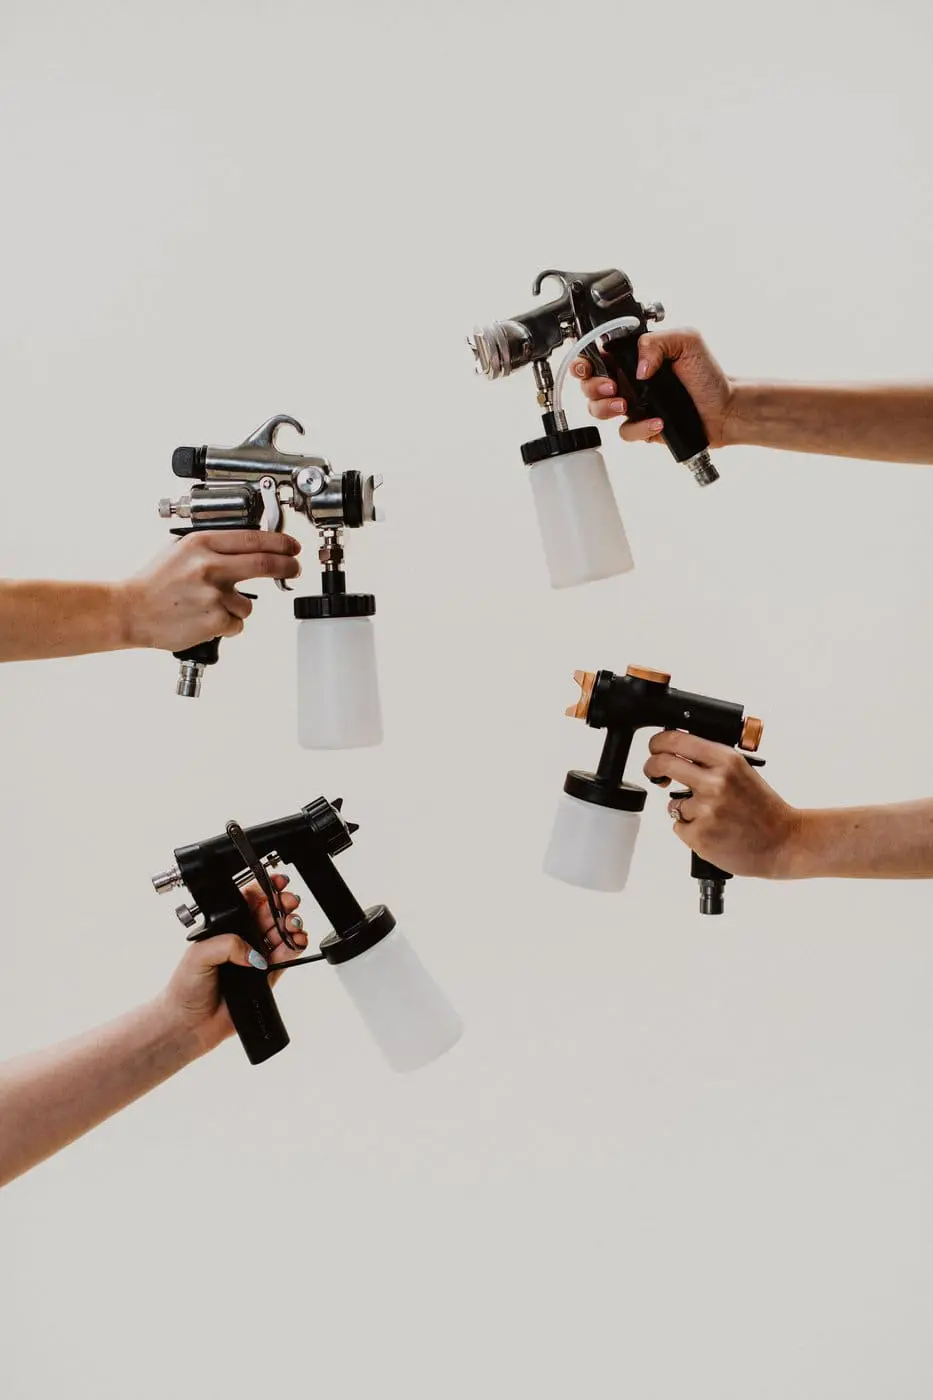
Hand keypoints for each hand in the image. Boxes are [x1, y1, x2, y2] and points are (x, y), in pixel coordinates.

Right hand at [117, 530, 301, 650]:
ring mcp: (213, 595)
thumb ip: (214, 546)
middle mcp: (210, 566)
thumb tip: (251, 544)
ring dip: (237, 606)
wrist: (130, 610)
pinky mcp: (215, 620)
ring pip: (248, 602)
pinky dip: (226, 624)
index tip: (292, 546)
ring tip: (207, 605)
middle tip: (294, 568)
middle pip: (266, 563)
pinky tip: (203, 618)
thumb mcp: (181, 550)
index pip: (254, 539)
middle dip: (287, 565)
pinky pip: (237, 623)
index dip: (281, 543)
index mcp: (201, 543)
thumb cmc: (154, 582)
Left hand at [156, 874, 307, 1056]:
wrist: (189, 1023)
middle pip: (271, 913)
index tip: (278, 883)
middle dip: (284, 903)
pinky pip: (287, 957)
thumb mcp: (199, 954)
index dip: (265, 889)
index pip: (250, 901)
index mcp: (226, 928)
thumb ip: (227, 944)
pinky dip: (295, 947)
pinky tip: (295, 942)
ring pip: (282, 933)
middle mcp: (243, 939)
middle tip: (289, 903)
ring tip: (292, 925)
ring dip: (292, 924)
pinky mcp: (268, 977)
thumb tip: (253, 952)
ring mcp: (256, 957)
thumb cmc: (185, 987)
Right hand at [572, 329, 736, 449]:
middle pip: (589, 386)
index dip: (584, 362)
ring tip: (626, 406)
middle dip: (593, 387)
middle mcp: (628, 380)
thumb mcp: (686, 341)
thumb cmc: (707, 374)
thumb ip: (656, 341)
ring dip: (606, 409)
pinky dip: (638, 427)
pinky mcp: (640, 427)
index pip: (596, 356)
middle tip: (611, 388)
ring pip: (598, 411)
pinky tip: (656, 421)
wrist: (724, 409)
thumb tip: (638, 366)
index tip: (588, 367)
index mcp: (632, 357)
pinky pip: (625, 432)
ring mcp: (632, 405)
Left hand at [643, 731, 801, 878]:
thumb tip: (679, 749)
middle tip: (655, 773)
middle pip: (663, 764)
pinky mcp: (699, 836)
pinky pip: (679, 827)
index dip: (658, 742)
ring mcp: (706, 810)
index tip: (656, 747)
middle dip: (652, 767)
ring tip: (714, 816)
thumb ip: (713, 761)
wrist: (784, 842)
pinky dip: (691, 830)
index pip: (677, 740)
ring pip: (673, 803)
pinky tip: (714, 831)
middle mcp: (715, 782)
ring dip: (685, 810)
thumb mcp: (743, 772)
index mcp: (727, 761)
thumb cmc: (764, 809)